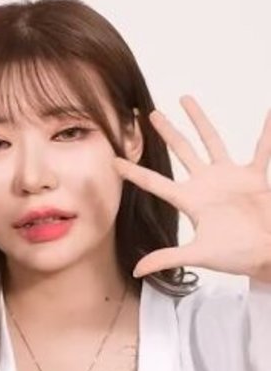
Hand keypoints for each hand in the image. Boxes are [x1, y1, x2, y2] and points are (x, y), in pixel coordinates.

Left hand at [113, 96, 270, 278]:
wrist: (267, 254)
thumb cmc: (235, 255)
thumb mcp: (198, 254)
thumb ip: (167, 257)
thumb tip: (135, 271)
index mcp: (190, 200)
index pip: (155, 182)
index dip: (134, 172)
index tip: (114, 160)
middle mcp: (205, 184)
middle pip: (181, 152)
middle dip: (166, 132)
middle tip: (150, 114)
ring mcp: (229, 176)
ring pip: (211, 141)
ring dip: (199, 120)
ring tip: (185, 98)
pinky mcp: (254, 176)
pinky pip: (261, 148)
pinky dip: (267, 131)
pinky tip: (268, 111)